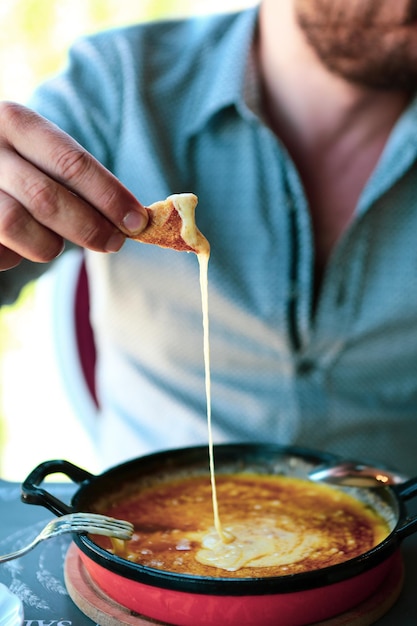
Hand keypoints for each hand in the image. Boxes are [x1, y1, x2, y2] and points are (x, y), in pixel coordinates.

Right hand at [0, 101, 148, 269]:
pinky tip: (18, 246)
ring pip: (16, 225)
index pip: (71, 162)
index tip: (137, 221)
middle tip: (113, 242)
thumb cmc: (18, 164)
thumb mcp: (40, 151)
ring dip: (48, 244)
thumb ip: (76, 177)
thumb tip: (130, 219)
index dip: (109, 196)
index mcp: (15, 122)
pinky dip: (15, 256)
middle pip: (47, 198)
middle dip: (89, 227)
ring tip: (55, 244)